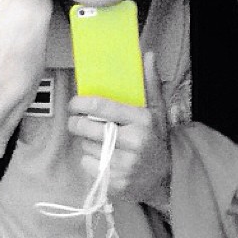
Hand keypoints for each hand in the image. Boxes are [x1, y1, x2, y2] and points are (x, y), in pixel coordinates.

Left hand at [67, 52, 170, 204]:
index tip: (74, 102)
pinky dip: (89, 161)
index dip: (81, 102)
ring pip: (86, 147)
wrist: (163, 181)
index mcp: (142, 121)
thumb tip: (148, 54)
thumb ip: (150, 82)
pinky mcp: (115, 183)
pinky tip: (102, 158)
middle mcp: (134, 143)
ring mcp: (124, 165)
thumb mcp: (157, 111)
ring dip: (86, 142)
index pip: (103, 107)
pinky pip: (87, 165)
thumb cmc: (156, 140)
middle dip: (76, 123)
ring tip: (98, 141)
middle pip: (88, 128)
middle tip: (75, 120)